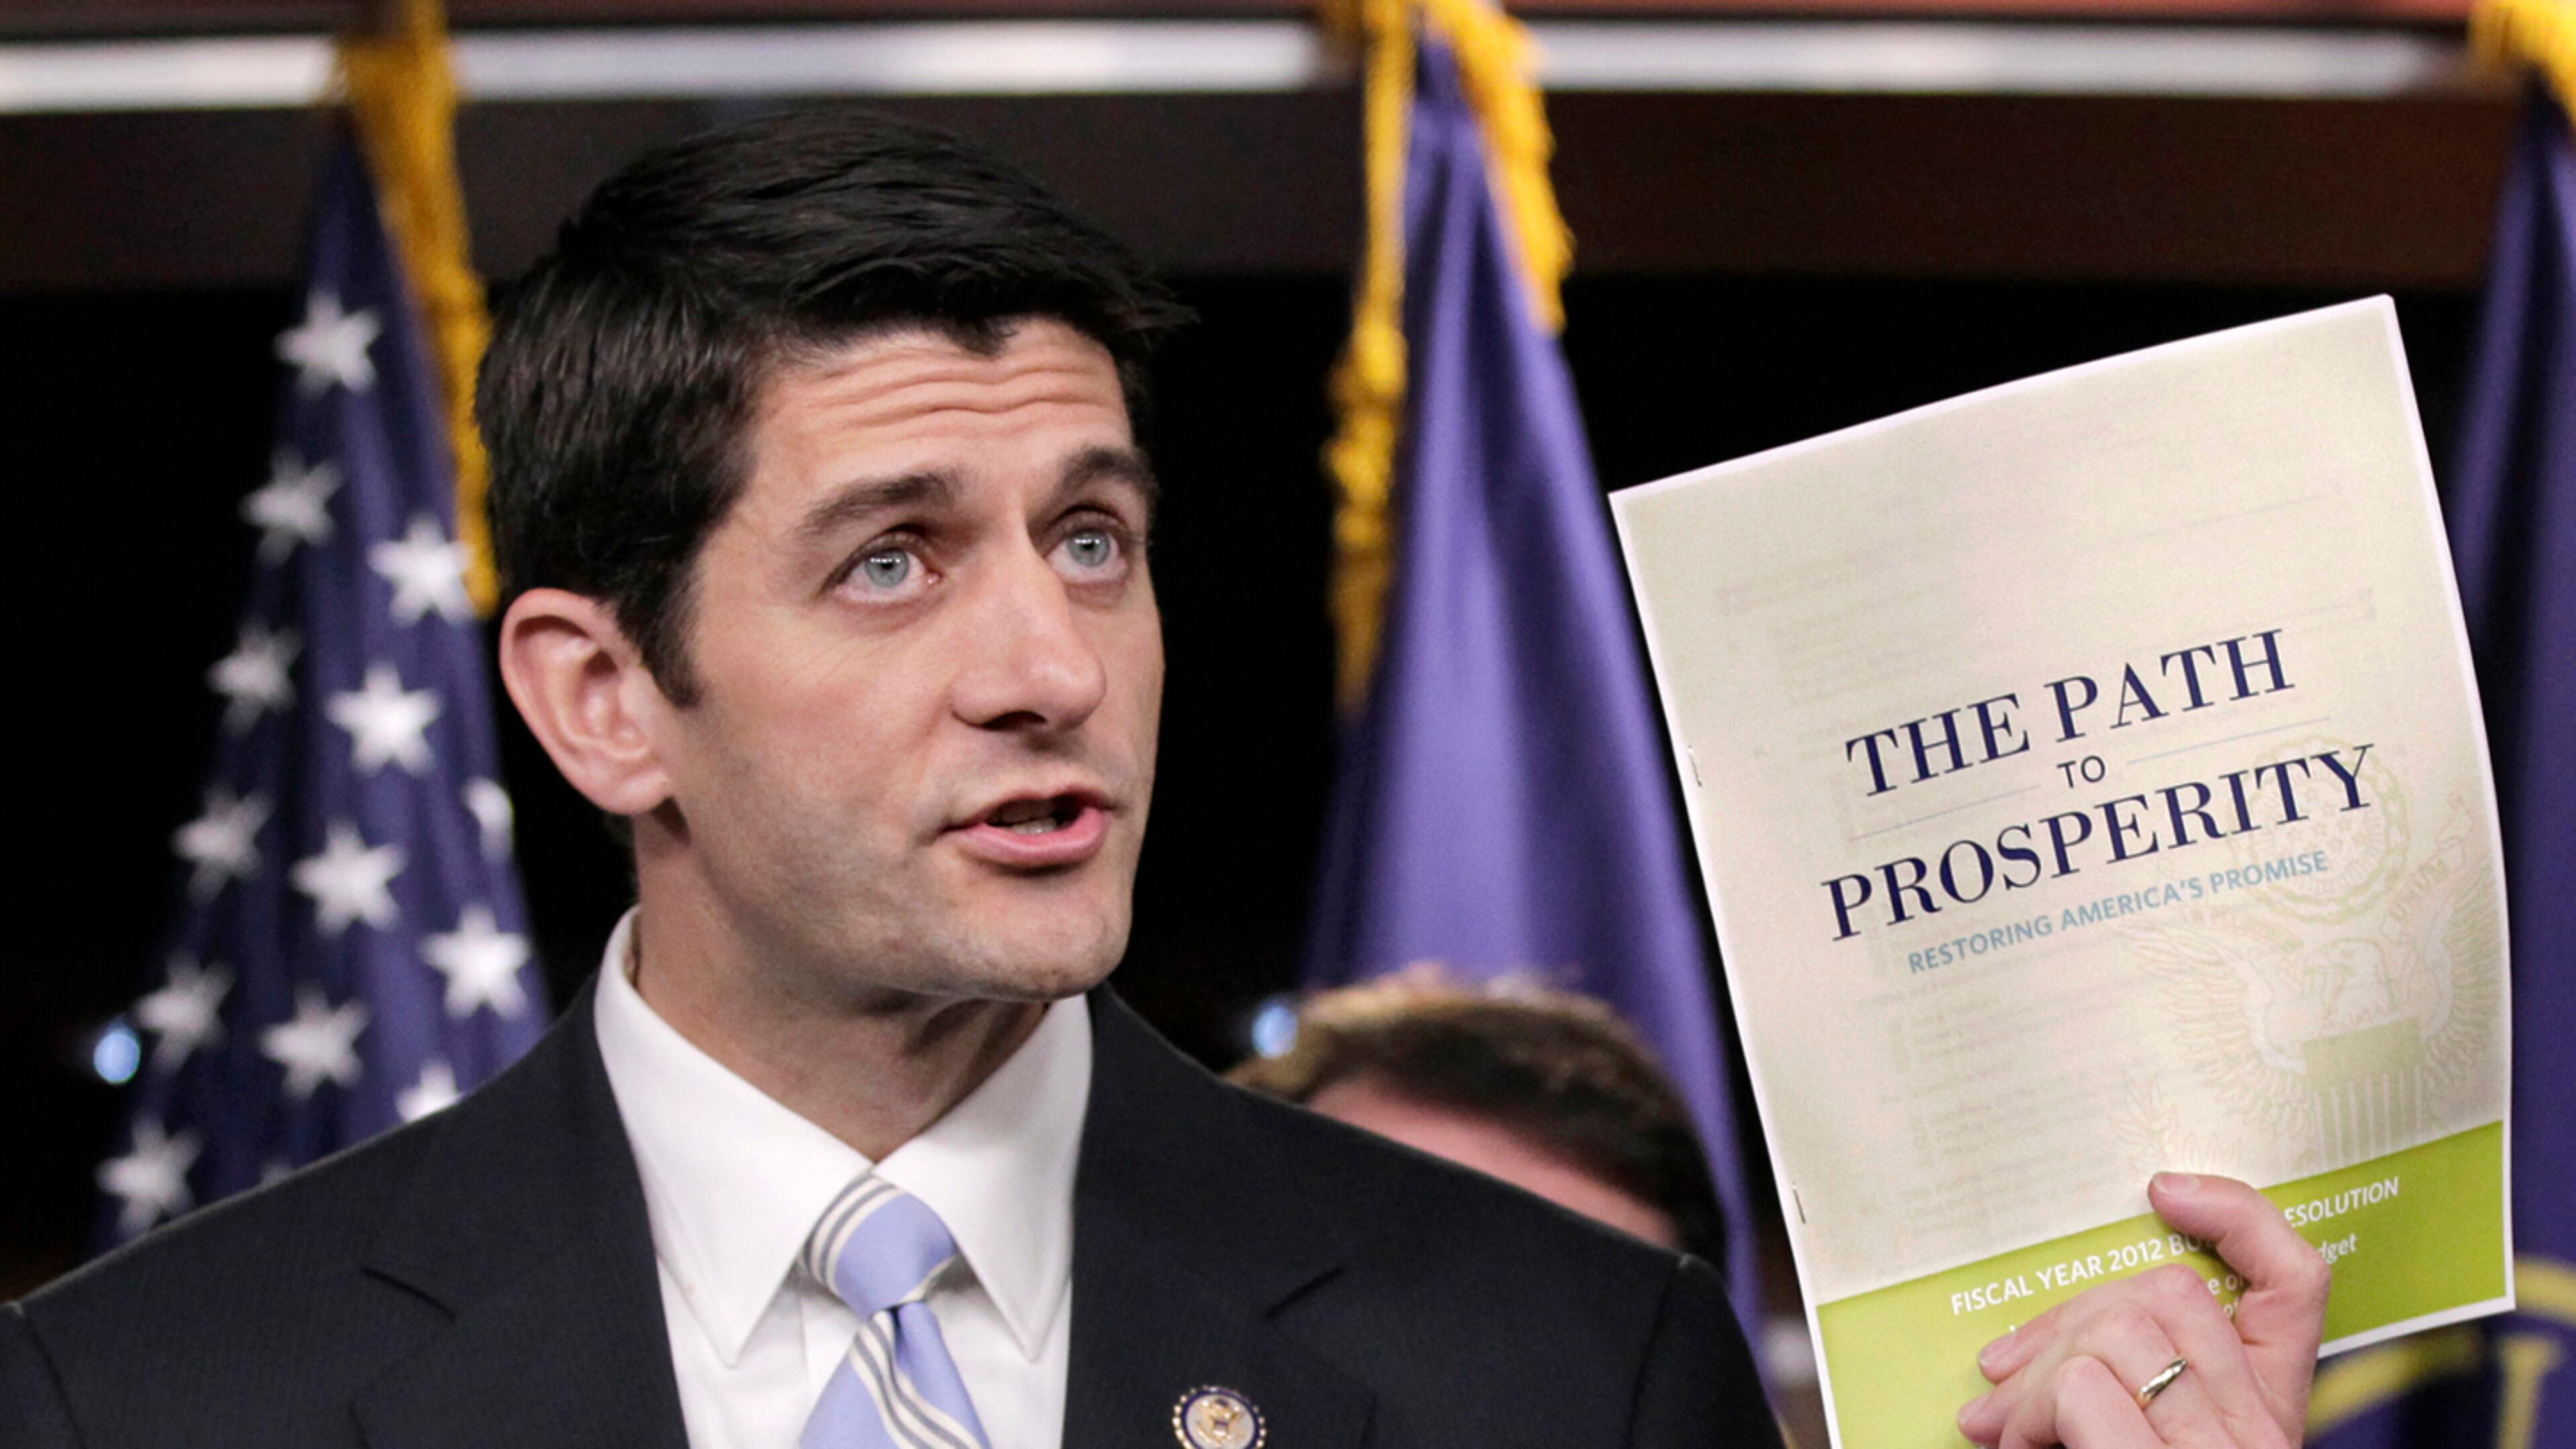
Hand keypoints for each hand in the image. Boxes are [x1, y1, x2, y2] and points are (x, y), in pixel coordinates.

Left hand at [1955, 1172, 2329, 1447]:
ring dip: (2038, 1370)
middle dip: (2063, 1320)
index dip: (2238, 1216)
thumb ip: (2119, 1391)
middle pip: (2167, 1294)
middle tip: (2004, 1383)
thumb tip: (2021, 1356)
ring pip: (2119, 1329)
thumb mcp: (2138, 1438)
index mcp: (2266, 1421)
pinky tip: (2015, 1448)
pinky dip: (2031, 1412)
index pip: (2296, 1282)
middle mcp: (2261, 1436)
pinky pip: (2086, 1392)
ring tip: (2005, 1430)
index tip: (2165, 1190)